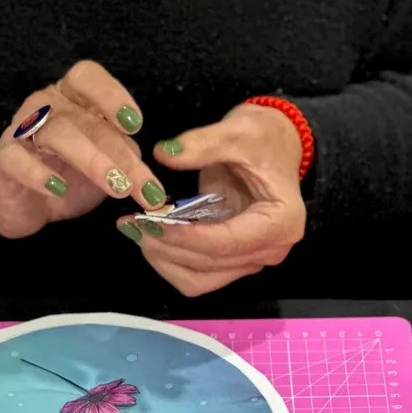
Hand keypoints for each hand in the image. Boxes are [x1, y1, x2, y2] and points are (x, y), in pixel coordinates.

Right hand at [0, 61, 167, 238]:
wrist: (23, 204)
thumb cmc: (67, 176)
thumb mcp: (104, 164)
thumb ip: (124, 157)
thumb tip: (146, 169)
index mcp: (72, 98)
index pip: (87, 77)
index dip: (111, 95)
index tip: (135, 124)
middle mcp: (47, 106)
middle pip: (84, 119)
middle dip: (119, 154)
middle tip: (143, 185)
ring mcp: (22, 130)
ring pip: (57, 134)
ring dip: (91, 161)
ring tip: (116, 187)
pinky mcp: (5, 160)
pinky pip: (17, 159)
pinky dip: (38, 173)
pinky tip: (57, 189)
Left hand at [116, 104, 307, 296]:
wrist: (274, 146)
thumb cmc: (263, 139)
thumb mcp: (235, 132)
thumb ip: (201, 144)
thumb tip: (163, 154)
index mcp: (280, 223)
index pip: (226, 242)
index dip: (184, 236)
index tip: (150, 220)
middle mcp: (270, 250)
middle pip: (208, 266)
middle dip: (166, 247)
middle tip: (130, 222)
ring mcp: (251, 260)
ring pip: (198, 280)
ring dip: (163, 259)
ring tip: (136, 230)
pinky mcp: (233, 261)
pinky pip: (196, 275)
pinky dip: (169, 260)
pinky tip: (150, 236)